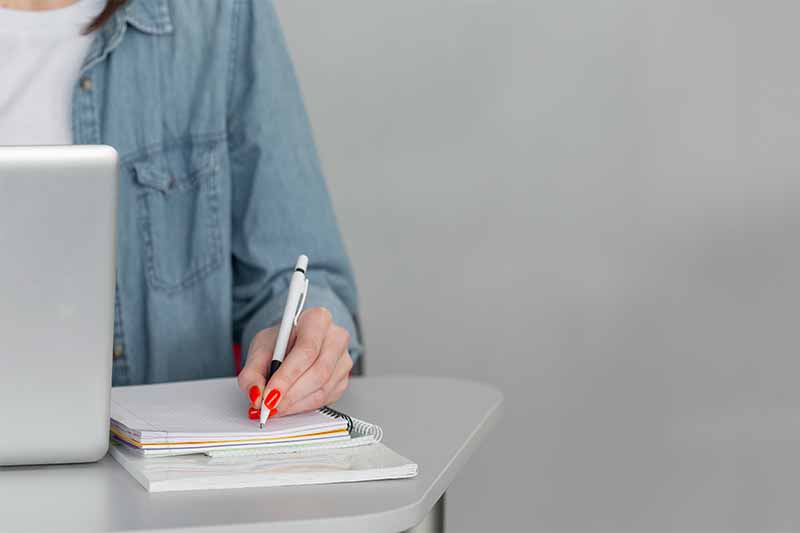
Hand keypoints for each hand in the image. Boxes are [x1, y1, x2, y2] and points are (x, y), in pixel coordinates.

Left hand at [237, 307, 352, 418]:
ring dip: (296, 403)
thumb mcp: (260, 348)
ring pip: (323, 388)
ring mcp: (344, 358)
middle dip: (291, 394)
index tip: (269, 395)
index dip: (287, 376)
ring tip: (276, 407)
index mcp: (317, 319)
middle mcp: (336, 337)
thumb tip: (255, 395)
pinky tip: (290, 404)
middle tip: (270, 406)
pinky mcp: (344, 379)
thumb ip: (253, 372)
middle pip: (318, 372)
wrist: (293, 343)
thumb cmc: (281, 341)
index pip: (306, 350)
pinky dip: (304, 406)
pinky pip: (326, 398)